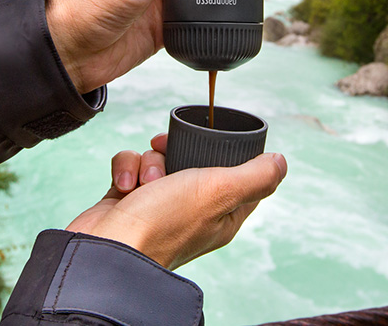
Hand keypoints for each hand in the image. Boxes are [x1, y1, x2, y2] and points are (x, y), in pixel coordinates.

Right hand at [66, 134, 287, 269]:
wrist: (106, 250)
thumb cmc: (163, 225)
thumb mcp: (220, 192)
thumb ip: (255, 176)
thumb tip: (280, 162)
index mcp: (222, 214)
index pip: (239, 175)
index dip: (228, 152)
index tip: (213, 137)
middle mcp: (192, 210)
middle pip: (194, 159)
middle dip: (177, 149)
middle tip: (167, 149)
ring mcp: (158, 204)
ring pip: (159, 158)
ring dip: (148, 161)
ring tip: (144, 181)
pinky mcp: (128, 199)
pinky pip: (131, 166)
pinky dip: (126, 168)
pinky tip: (123, 186)